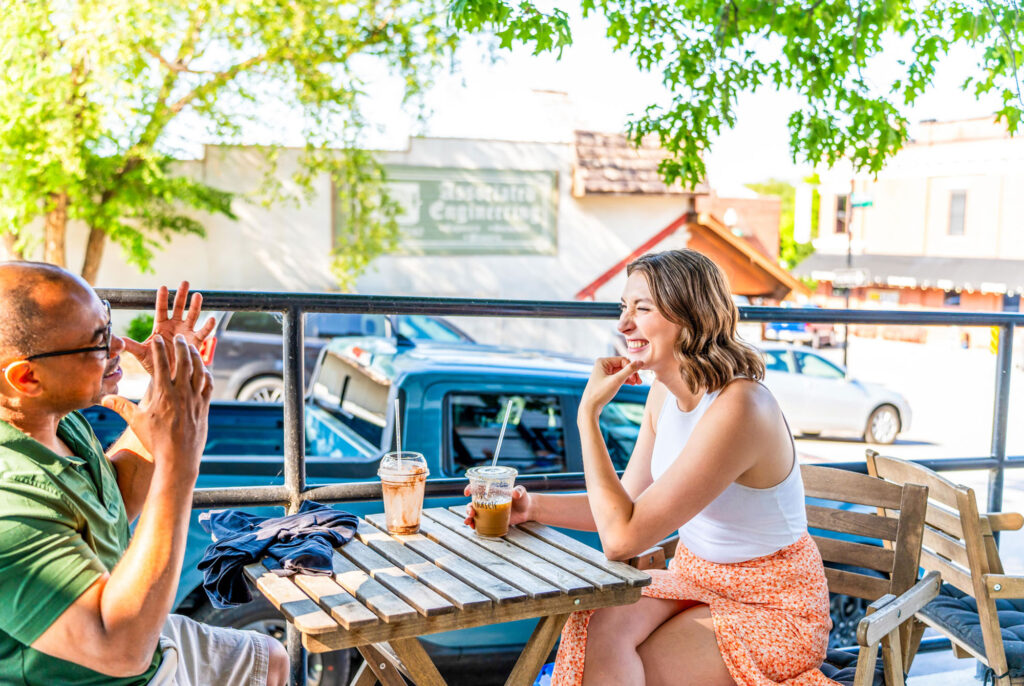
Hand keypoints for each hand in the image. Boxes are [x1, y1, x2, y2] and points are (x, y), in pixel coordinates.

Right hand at [101, 336, 212, 480]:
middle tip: (178, 337)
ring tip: (191, 348)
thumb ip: (121, 406)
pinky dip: (206, 375)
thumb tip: (103, 398)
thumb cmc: (155, 440)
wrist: (178, 458)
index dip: (159, 350)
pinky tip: (204, 370)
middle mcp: (181, 394)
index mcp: (163, 394)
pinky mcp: (205, 407)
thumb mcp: (136, 422)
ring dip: (196, 357)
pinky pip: (208, 386)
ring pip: (199, 371)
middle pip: (183, 362)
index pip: (161, 365)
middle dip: (180, 347)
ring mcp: (195, 400)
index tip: (156, 339)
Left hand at [123, 281, 215, 375]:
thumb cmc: (155, 364)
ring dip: (195, 306)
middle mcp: (175, 326)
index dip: (162, 298)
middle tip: (185, 282)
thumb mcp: (142, 354)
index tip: (163, 287)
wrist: (169, 376)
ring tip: (198, 295)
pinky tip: (212, 318)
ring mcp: (186, 332)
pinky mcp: (196, 342)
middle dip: (181, 295)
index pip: (161, 309)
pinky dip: (208, 326)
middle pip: (178, 307)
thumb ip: (132, 345)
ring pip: (192, 316)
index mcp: (161, 326)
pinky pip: (203, 332)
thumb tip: (118, 340)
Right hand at [463, 484, 531, 528]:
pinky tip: (474, 528)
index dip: (470, 489)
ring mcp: (490, 511)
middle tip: (471, 513)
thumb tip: (515, 493)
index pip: (478, 488)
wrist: (528, 510)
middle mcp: (488, 501)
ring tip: (469, 522)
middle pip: (473, 504)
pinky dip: (475, 525)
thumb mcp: (521, 492)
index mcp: (493, 492)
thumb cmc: (523, 498)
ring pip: (475, 514)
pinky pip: (481, 522)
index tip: (467, 492)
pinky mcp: (493, 520)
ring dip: (469, 518)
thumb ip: (518, 491)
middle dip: (468, 508)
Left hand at [579, 356, 642, 417]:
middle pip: (623, 365)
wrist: (590, 407)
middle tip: (639, 382)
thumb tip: (641, 362)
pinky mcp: (606, 380)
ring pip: (621, 371)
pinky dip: (625, 380)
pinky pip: (618, 377)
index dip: (631, 368)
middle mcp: (602, 365)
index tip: (636, 379)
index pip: (623, 360)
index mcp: (602, 361)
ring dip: (630, 377)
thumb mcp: (617, 380)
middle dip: (631, 373)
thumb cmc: (600, 393)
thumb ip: (629, 370)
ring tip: (637, 384)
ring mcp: (604, 372)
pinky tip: (632, 384)